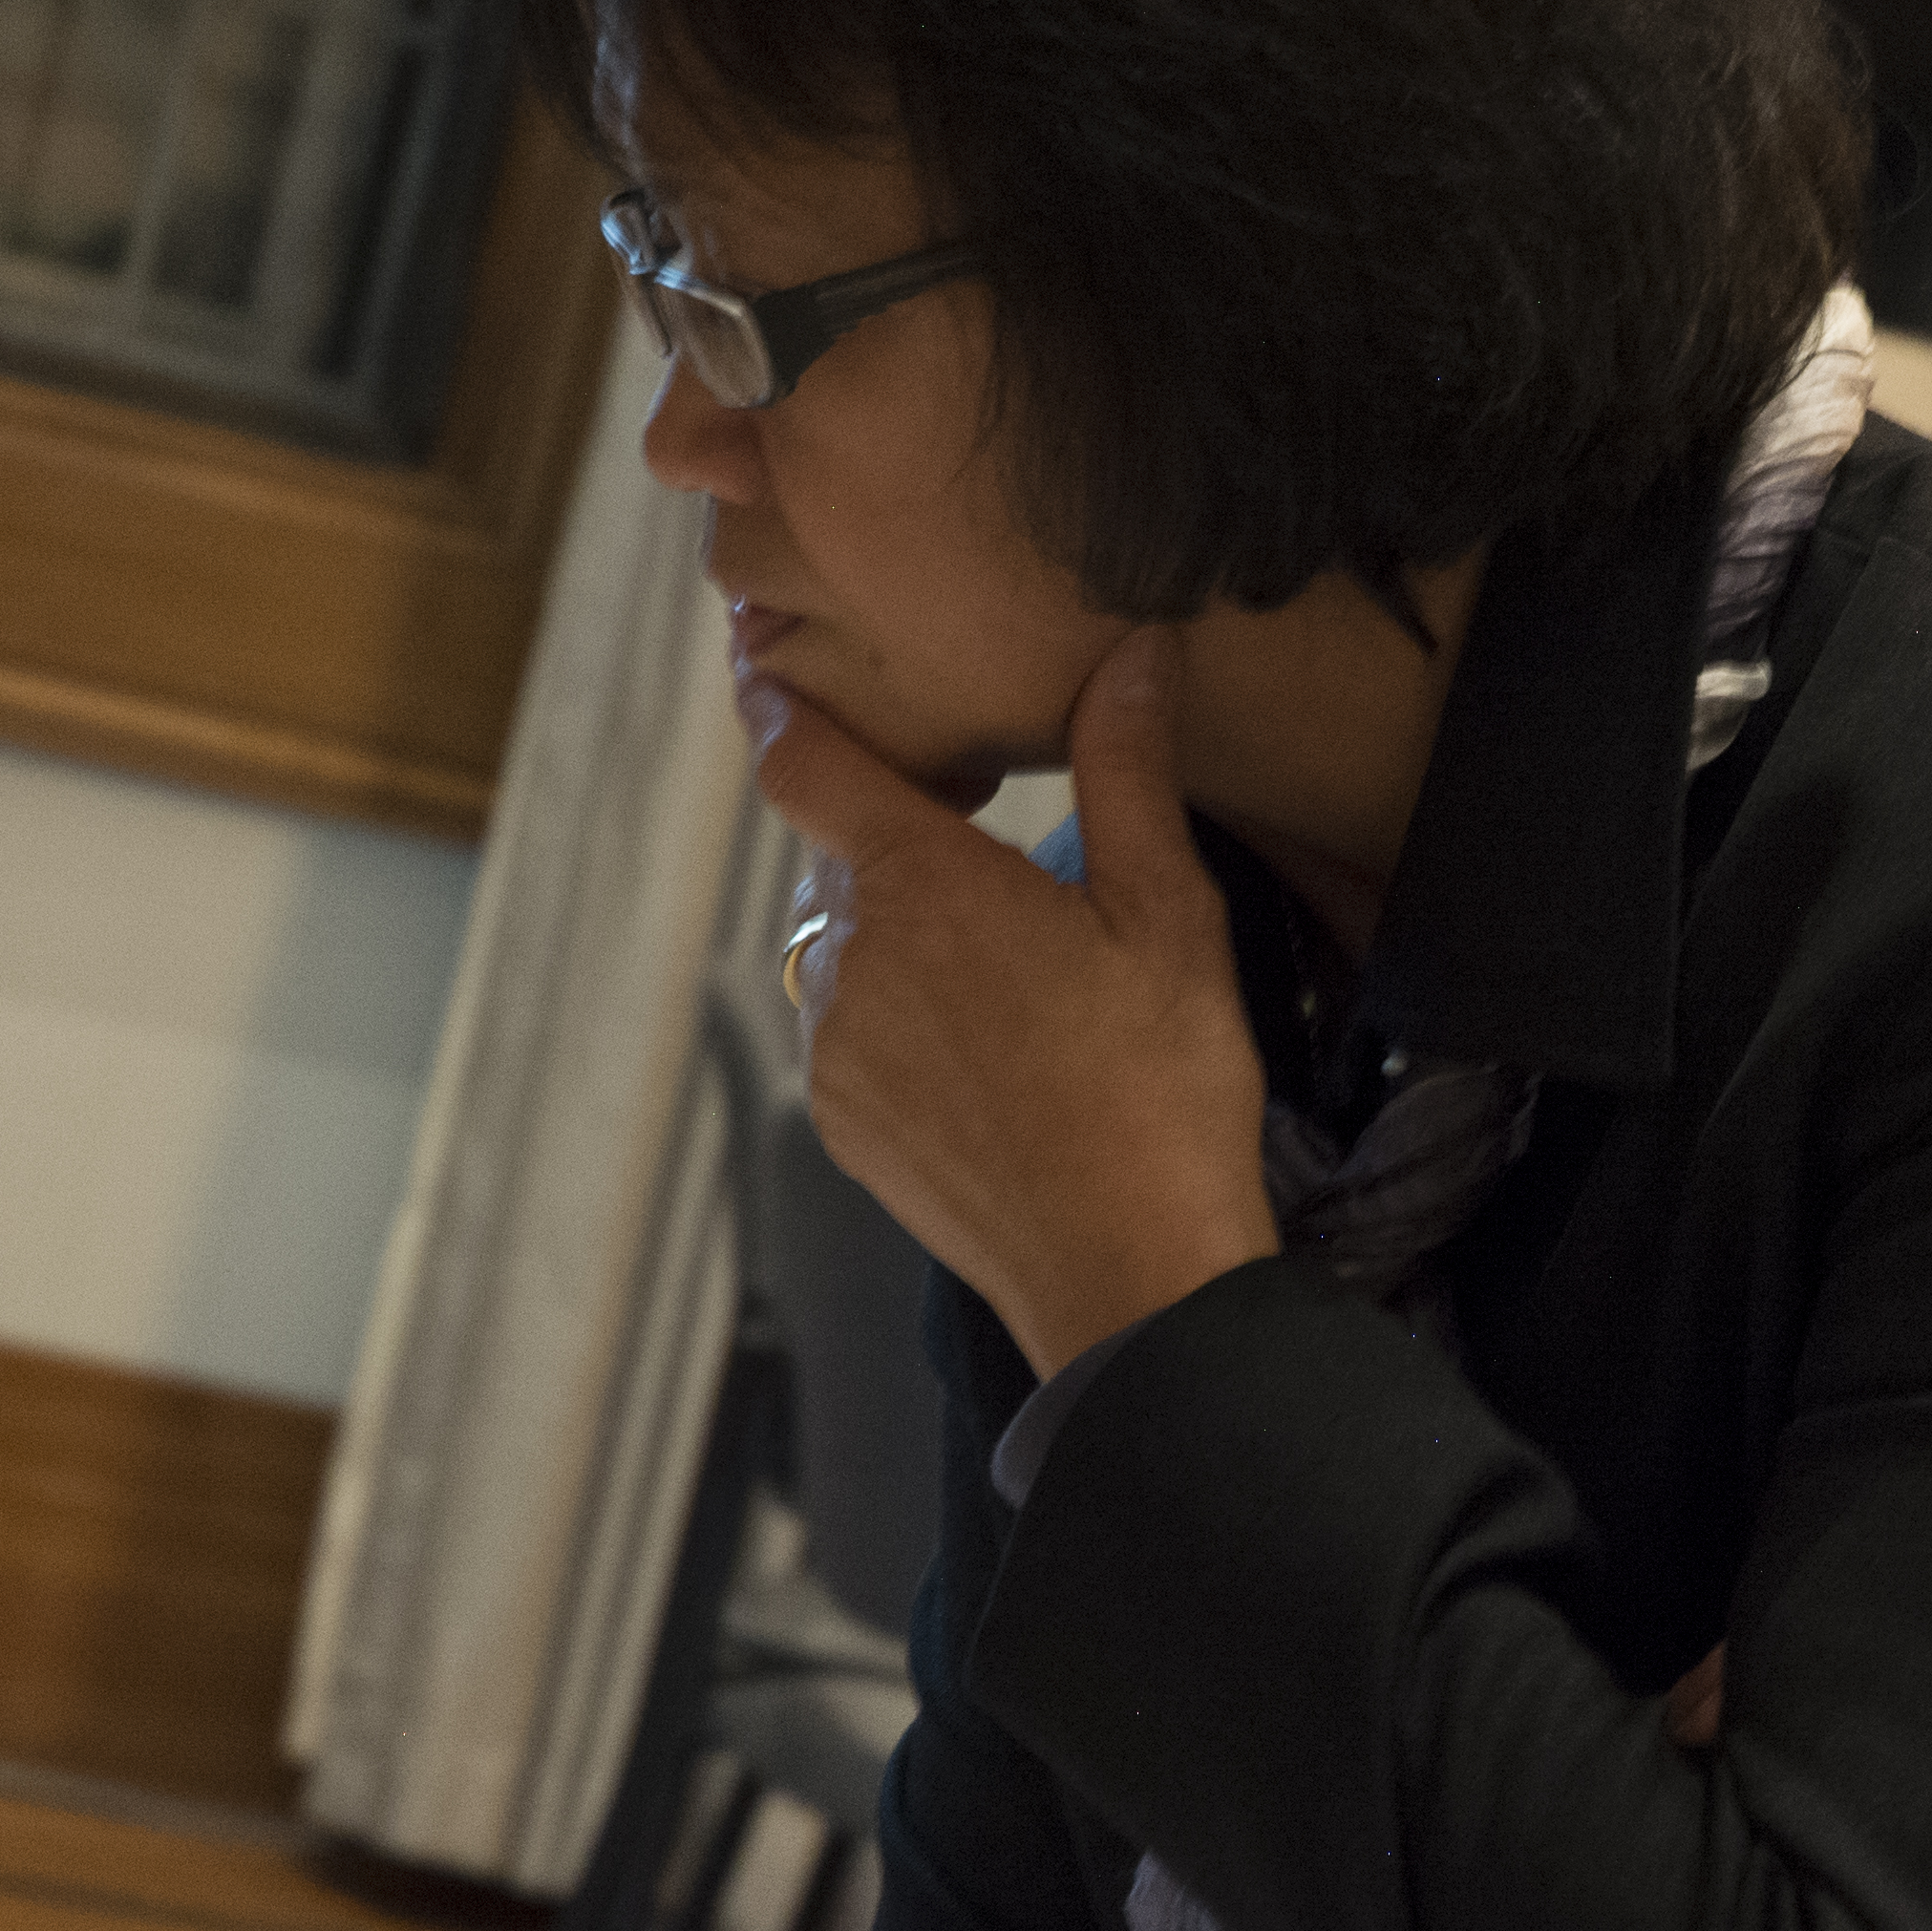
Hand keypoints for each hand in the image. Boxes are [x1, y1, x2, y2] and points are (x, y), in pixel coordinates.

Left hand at [750, 627, 1278, 1375]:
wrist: (1128, 1276)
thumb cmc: (1161, 1089)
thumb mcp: (1168, 914)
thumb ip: (1129, 771)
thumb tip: (1133, 655)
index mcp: (922, 883)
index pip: (801, 764)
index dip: (777, 706)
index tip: (763, 667)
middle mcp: (852, 959)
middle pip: (842, 860)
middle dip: (900, 840)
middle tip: (991, 843)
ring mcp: (837, 1051)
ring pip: (849, 951)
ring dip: (907, 937)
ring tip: (1016, 975)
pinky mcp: (843, 1125)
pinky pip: (854, 1035)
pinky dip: (905, 1021)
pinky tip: (996, 1055)